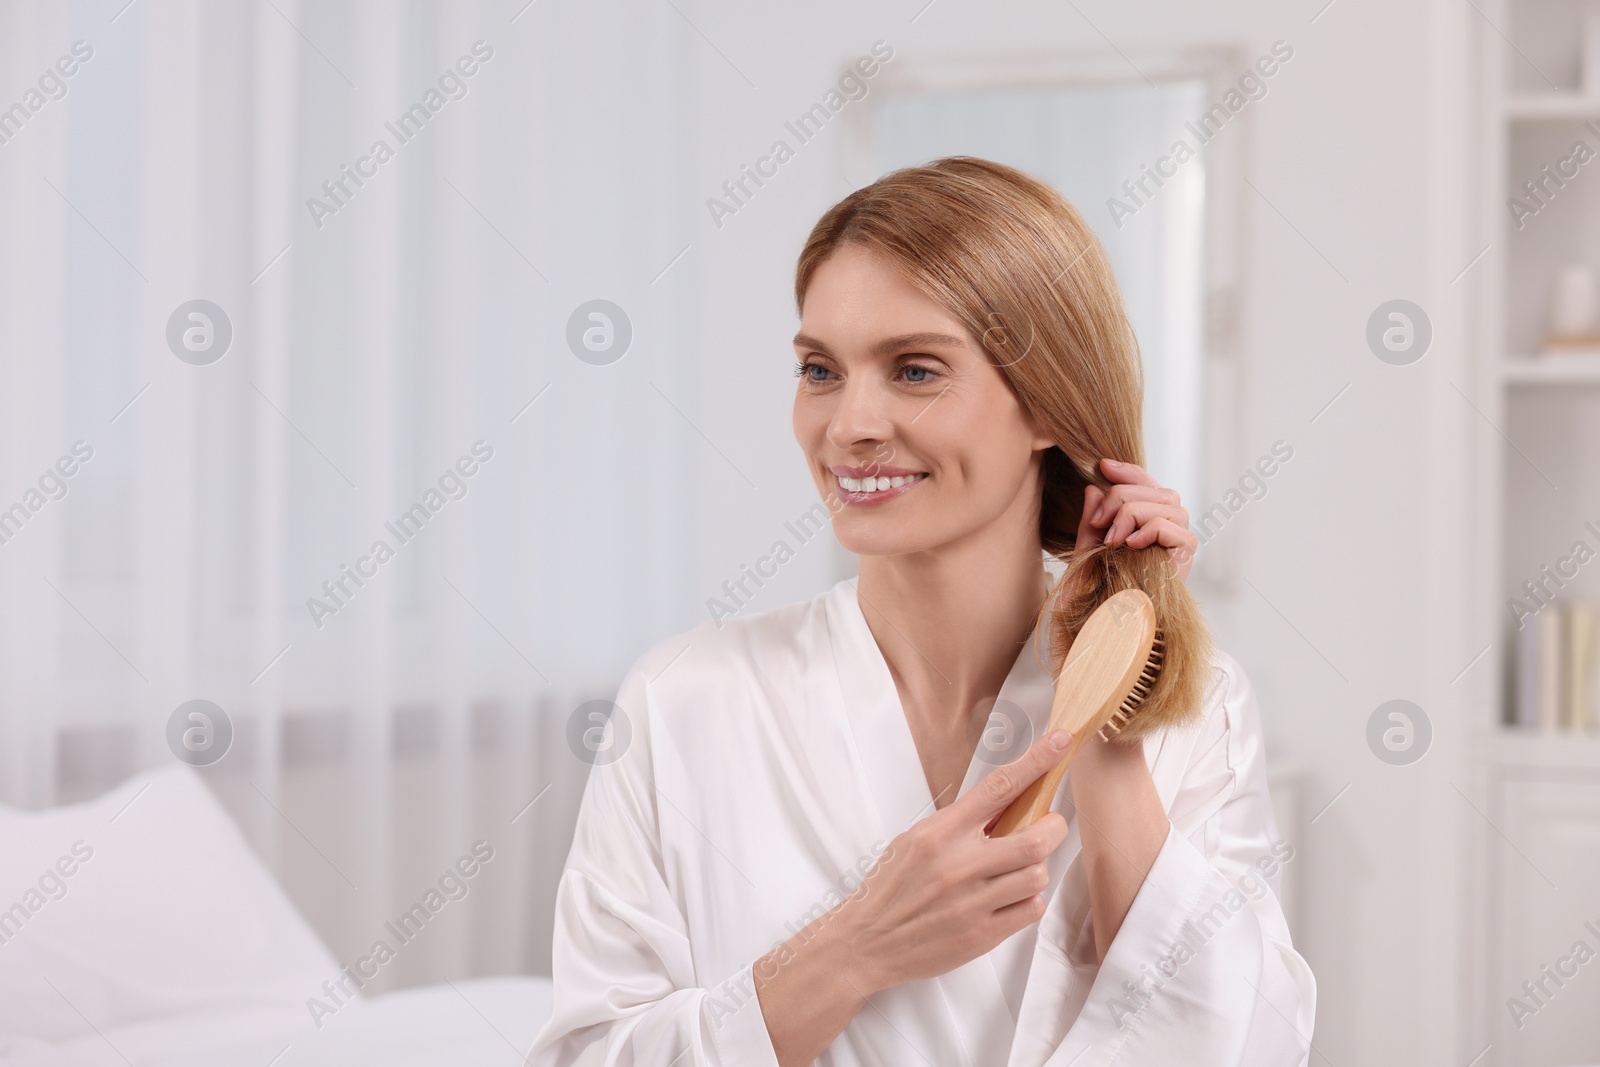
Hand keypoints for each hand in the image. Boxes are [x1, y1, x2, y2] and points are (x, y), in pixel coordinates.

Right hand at [831, 731, 1073, 995]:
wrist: (866, 942)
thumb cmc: (892, 887)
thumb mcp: (916, 840)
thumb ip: (959, 824)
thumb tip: (1008, 805)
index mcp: (940, 832)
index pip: (998, 787)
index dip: (1035, 762)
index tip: (1061, 742)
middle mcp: (958, 864)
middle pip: (1035, 839)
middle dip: (1053, 829)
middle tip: (1049, 827)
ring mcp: (972, 902)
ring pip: (1037, 875)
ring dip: (1036, 868)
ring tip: (1017, 870)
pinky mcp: (981, 935)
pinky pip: (1030, 909)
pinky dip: (1028, 900)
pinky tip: (1008, 898)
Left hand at [1076, 458, 1196, 581]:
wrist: (1106, 625)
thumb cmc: (1096, 592)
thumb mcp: (1087, 548)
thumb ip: (1092, 519)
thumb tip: (1093, 489)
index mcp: (1148, 522)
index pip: (1147, 484)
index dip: (1128, 471)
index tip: (1101, 466)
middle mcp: (1168, 528)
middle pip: (1156, 489)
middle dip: (1122, 497)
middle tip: (1099, 523)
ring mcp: (1179, 542)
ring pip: (1165, 503)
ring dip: (1132, 514)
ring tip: (1112, 540)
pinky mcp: (1185, 557)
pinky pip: (1171, 526)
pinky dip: (1148, 530)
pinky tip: (1131, 546)